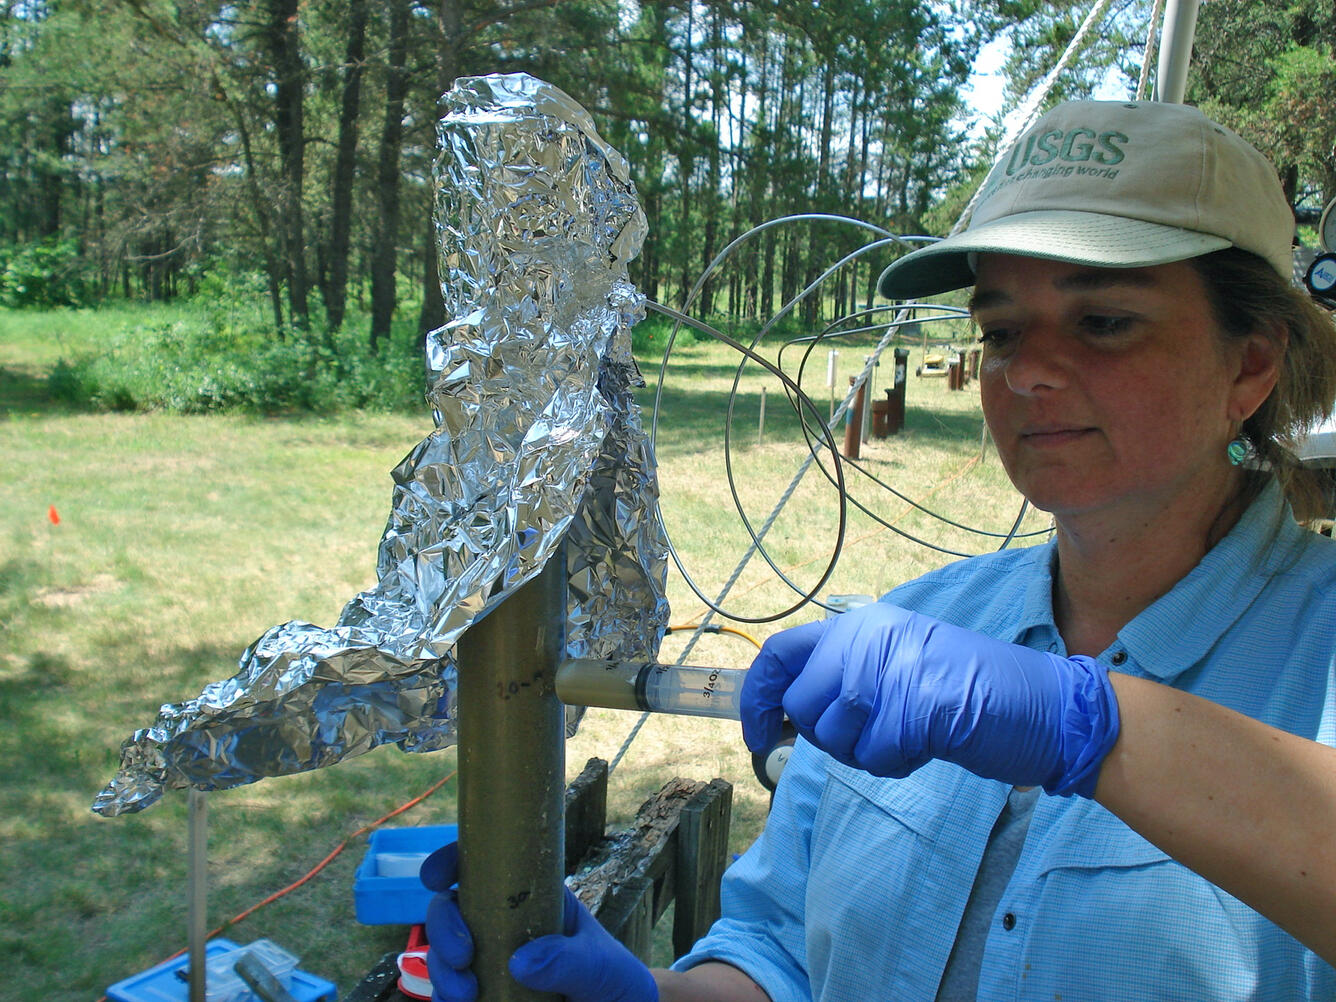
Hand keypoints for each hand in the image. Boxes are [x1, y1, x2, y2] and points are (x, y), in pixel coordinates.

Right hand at [420, 843, 657, 1001]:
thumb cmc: (614, 980)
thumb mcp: (601, 965)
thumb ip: (569, 961)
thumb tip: (520, 962)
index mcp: (532, 897)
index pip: (486, 866)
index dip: (453, 861)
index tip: (437, 877)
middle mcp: (502, 925)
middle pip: (450, 910)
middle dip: (443, 928)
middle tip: (461, 957)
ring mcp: (488, 962)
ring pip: (441, 955)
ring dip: (441, 972)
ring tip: (466, 996)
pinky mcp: (481, 997)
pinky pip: (447, 994)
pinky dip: (444, 998)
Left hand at [740, 603, 1119, 796]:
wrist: (1038, 703)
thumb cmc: (965, 690)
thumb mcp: (896, 663)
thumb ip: (843, 676)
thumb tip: (784, 711)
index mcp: (860, 625)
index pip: (780, 653)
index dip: (757, 697)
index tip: (755, 732)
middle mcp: (866, 639)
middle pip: (802, 705)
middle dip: (826, 736)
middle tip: (869, 738)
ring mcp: (888, 671)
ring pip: (831, 733)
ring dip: (863, 751)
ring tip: (905, 735)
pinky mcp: (909, 708)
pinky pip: (872, 756)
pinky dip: (893, 764)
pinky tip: (924, 745)